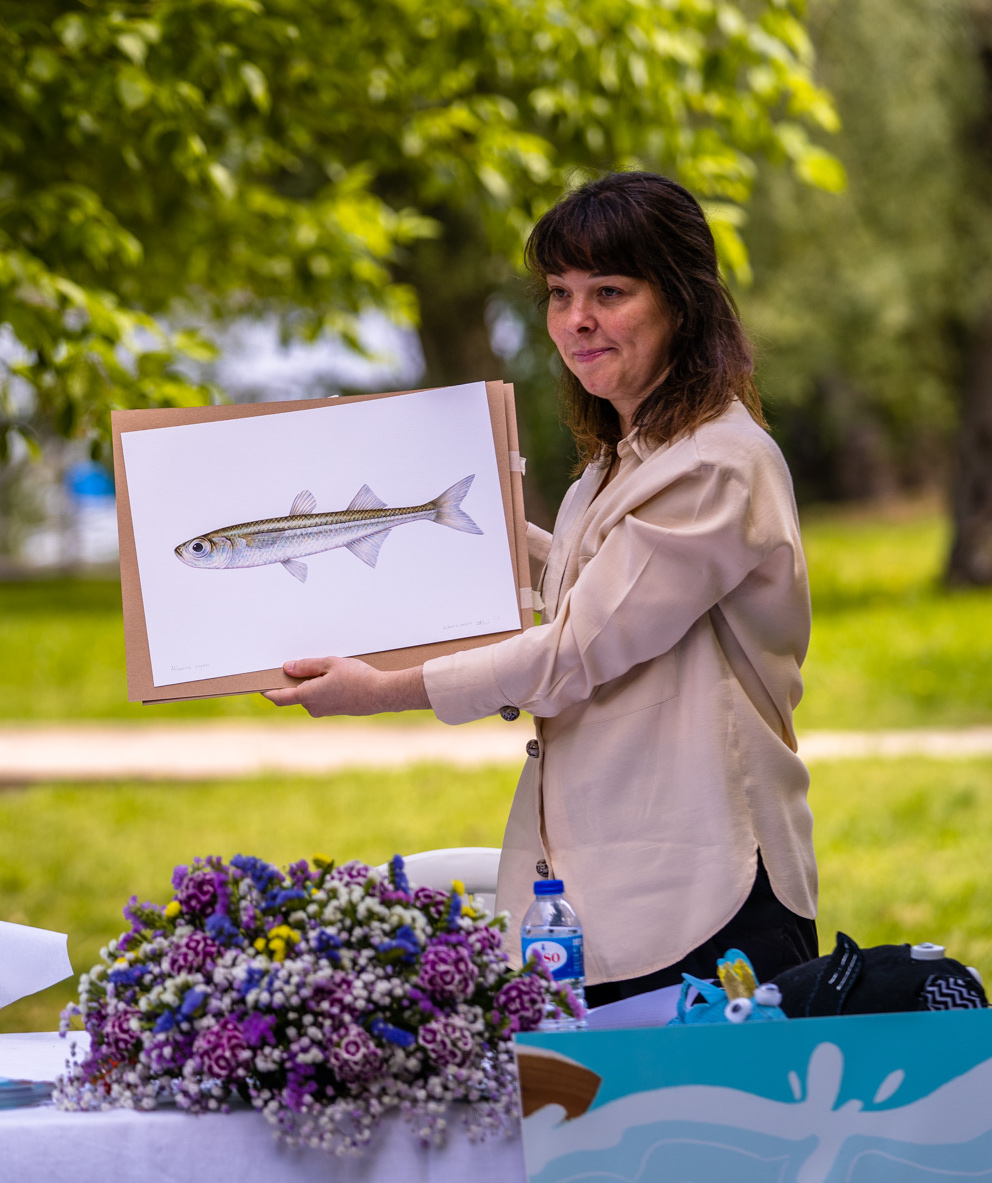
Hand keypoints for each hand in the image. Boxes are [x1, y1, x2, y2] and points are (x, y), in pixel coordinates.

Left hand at [262, 656, 429, 716]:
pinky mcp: (336, 711)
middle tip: (307, 665)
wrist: (382, 693)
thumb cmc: (357, 677)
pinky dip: (323, 689)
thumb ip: (306, 666)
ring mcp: (325, 711)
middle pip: (296, 694)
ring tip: (330, 670)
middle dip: (298, 681)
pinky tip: (338, 679)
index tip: (261, 686)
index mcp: (307, 696)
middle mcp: (313, 707)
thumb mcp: (330, 664)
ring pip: (310, 696)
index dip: (268, 691)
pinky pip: (322, 699)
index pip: (280, 697)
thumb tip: (288, 668)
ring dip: (313, 684)